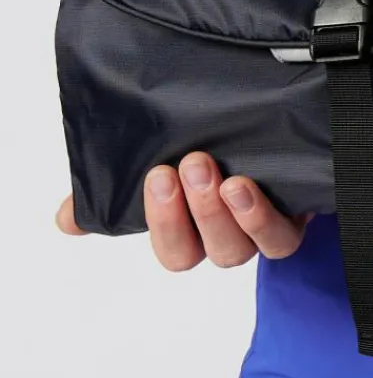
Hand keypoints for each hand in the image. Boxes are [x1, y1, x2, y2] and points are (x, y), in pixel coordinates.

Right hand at [55, 152, 311, 269]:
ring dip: (228, 216)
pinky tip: (247, 188)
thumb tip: (67, 219)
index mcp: (199, 230)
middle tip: (187, 167)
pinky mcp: (300, 213)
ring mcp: (268, 227)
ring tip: (223, 179)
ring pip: (245, 249)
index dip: (162, 223)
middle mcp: (232, 237)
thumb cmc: (217, 150)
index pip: (175, 251)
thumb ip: (114, 189)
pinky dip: (263, 219)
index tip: (155, 176)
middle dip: (192, 214)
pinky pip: (282, 238)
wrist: (279, 125)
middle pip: (210, 252)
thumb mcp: (164, 158)